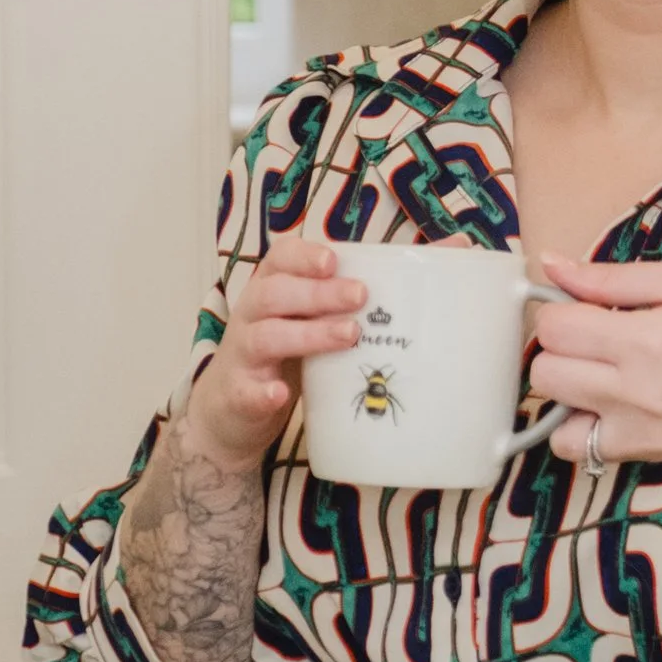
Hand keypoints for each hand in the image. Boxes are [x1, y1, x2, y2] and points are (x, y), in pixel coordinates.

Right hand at [184, 234, 366, 476]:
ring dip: (307, 335)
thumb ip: (346, 299)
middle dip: (319, 292)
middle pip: (275, 293)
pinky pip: (247, 391)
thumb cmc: (283, 352)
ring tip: (348, 336)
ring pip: (266, 337)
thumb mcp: (308, 319)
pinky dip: (263, 392)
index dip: (304, 256)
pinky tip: (281, 394)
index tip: (334, 260)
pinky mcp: (239, 394)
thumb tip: (432, 265)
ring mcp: (242, 355)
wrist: (230, 406)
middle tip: (360, 295)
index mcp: (270, 289)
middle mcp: (252, 315)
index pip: (280, 259)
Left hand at [527, 254, 661, 474]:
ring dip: (566, 389)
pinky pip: (581, 450)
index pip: (554, 328)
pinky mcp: (649, 455)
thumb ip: (614, 278)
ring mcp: (642, 431)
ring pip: (553, 415)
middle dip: (559, 347)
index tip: (584, 304)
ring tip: (600, 370)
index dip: (559, 309)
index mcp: (648, 340)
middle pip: (545, 372)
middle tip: (594, 333)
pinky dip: (582, 427)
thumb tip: (551, 266)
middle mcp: (638, 393)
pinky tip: (610, 403)